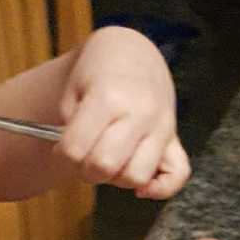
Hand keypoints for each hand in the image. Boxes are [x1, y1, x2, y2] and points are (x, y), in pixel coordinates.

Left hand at [57, 27, 189, 197]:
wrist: (132, 50)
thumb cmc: (97, 72)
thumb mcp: (73, 91)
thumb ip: (71, 127)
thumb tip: (74, 160)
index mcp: (108, 99)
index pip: (75, 150)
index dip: (61, 157)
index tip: (62, 150)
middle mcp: (138, 114)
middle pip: (105, 167)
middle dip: (86, 170)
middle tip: (83, 157)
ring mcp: (160, 126)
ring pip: (137, 176)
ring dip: (117, 179)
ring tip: (109, 161)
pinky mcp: (175, 137)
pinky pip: (177, 175)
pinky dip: (160, 188)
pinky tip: (141, 187)